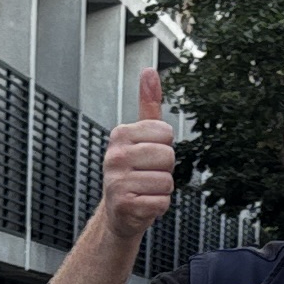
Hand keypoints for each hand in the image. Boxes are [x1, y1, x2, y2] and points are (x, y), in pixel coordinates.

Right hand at [98, 68, 177, 242]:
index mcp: (120, 134)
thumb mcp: (140, 136)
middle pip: (168, 157)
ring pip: (167, 182)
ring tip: (144, 190)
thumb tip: (149, 71)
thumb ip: (148, 104)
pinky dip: (158, 207)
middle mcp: (115, 156)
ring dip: (161, 190)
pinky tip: (143, 204)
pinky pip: (161, 202)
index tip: (148, 156)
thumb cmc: (133, 172)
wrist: (118, 212)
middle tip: (147, 175)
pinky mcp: (124, 205)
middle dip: (164, 170)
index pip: (166, 133)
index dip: (164, 147)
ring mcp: (117, 181)